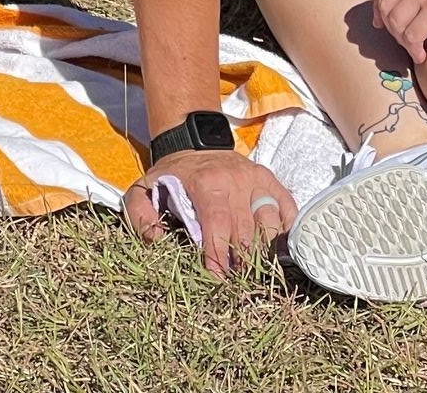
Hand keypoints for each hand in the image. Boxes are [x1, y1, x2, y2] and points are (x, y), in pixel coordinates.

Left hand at [124, 151, 295, 276]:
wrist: (194, 141)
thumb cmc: (172, 175)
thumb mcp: (144, 188)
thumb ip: (140, 214)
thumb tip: (156, 240)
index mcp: (206, 184)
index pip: (217, 226)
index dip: (218, 256)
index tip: (217, 281)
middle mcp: (235, 180)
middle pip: (244, 231)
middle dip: (241, 263)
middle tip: (237, 285)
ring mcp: (255, 179)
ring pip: (268, 222)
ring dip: (264, 251)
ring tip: (256, 272)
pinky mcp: (268, 180)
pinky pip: (285, 206)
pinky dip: (286, 230)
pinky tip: (281, 251)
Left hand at [373, 0, 426, 64]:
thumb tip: (383, 11)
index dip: (380, 7)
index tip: (382, 24)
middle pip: (386, 4)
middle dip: (391, 28)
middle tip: (403, 41)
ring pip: (396, 22)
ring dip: (402, 41)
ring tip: (414, 47)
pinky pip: (412, 36)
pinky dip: (414, 49)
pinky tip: (422, 54)